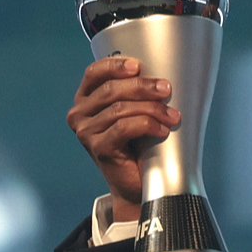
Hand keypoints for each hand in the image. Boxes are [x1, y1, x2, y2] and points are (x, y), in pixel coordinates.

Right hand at [67, 56, 180, 219]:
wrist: (135, 185)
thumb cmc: (137, 146)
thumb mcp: (131, 113)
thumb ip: (133, 95)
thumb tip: (159, 78)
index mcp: (85, 100)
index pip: (94, 73)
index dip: (115, 66)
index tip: (138, 66)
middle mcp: (79, 114)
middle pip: (111, 90)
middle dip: (143, 87)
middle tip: (166, 89)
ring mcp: (86, 132)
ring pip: (120, 109)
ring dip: (151, 108)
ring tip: (172, 115)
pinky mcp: (98, 147)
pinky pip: (124, 127)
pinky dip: (147, 125)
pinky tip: (162, 130)